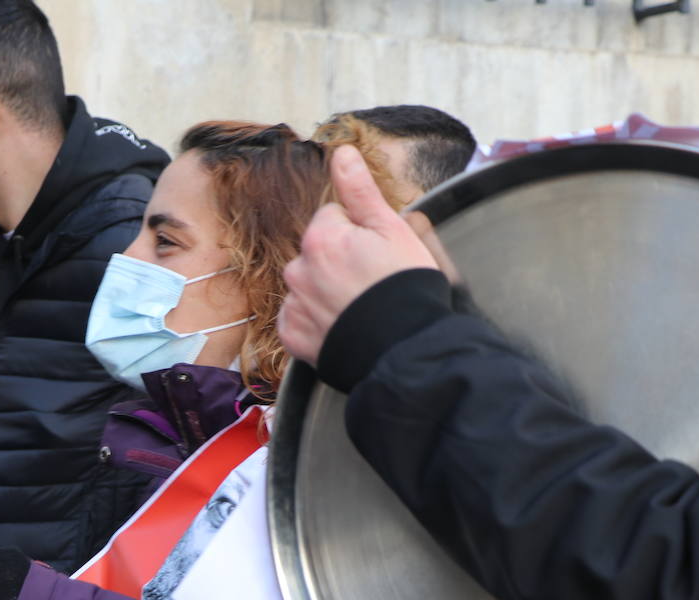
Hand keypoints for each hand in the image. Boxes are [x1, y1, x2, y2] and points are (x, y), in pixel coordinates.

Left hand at [279, 145, 438, 365]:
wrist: (404, 349)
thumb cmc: (404, 286)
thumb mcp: (392, 230)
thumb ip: (360, 191)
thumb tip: (342, 152)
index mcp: (321, 238)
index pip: (334, 218)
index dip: (360, 233)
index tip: (378, 254)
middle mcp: (298, 269)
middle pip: (318, 252)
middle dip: (339, 261)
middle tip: (371, 284)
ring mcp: (294, 305)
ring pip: (308, 285)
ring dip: (327, 291)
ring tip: (359, 309)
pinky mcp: (293, 336)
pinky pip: (299, 319)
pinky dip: (316, 321)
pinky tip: (343, 326)